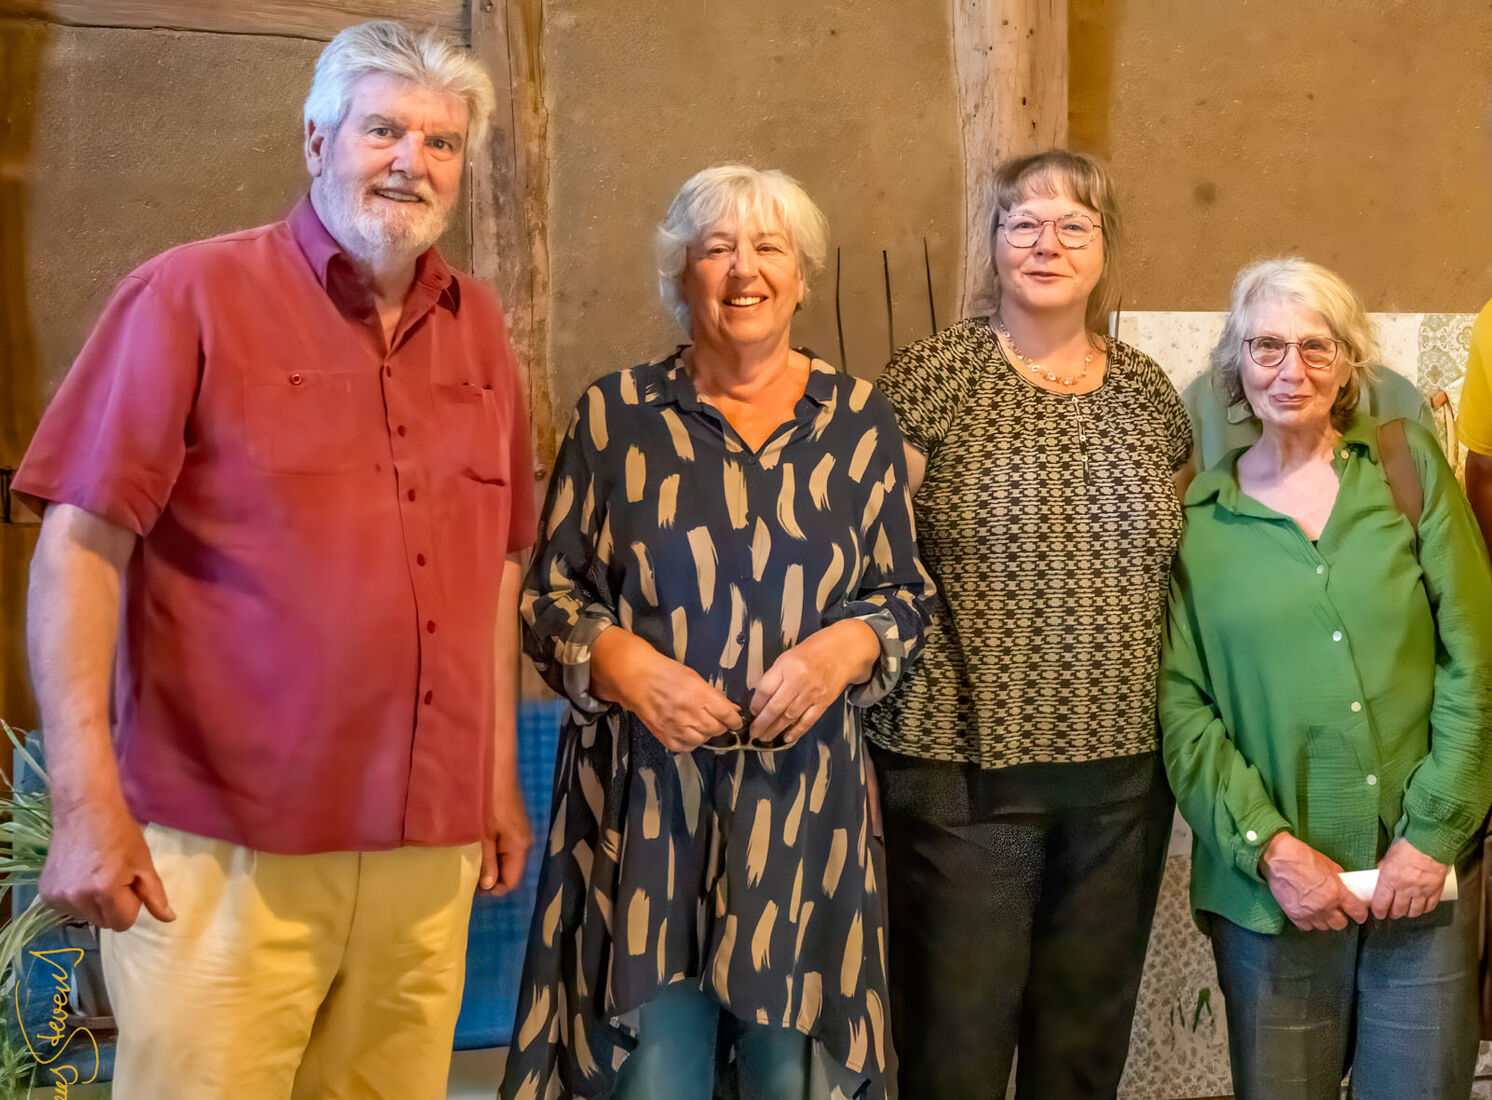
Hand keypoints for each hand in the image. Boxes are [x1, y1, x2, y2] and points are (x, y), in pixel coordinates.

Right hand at [40, 792, 174, 931]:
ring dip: (94, 903)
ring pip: (85, 916)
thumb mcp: (143, 863)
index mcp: (105, 891)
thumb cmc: (120, 834)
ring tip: (96, 874)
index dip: (130, 905)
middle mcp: (77, 899)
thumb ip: (154, 895)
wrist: (85, 810)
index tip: (128, 883)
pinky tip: (80, 875)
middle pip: (103, 922)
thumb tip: (169, 919)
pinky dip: (77, 898)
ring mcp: (57, 897)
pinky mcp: (45, 892)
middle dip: (113, 906)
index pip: (123, 923)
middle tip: (114, 877)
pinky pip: (68, 908)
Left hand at [480, 771, 531, 895]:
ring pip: (507, 859)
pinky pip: (504, 847)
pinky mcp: (512, 824)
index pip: (512, 881)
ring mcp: (519, 832)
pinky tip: (478, 847)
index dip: (494, 888)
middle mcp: (524, 842)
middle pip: (510, 871)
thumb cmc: (489, 802)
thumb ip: (488, 861)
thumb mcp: (485, 834)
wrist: (495, 770)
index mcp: (520, 846)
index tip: (474, 888)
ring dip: (491, 863)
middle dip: (492, 877)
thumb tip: (489, 887)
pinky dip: (492, 851)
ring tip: (471, 862)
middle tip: (469, 875)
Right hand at [593, 628, 742, 751]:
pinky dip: (692, 741)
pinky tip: (688, 730)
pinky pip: (688, 747)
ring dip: (706, 733)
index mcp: (698, 695)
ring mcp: (676, 727)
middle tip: (716, 719)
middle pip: (716, 729)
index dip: (734, 720)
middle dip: (720, 725)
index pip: (726, 715)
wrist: (637, 680)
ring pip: (703, 739)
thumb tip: (732, 709)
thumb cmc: (666, 673)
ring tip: (700, 723)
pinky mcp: (666, 738)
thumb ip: (714, 696)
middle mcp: (689, 713)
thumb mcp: (695, 678)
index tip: (735, 721)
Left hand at [749, 620, 879, 745]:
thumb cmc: (813, 651)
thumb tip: (760, 700)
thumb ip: (775, 676)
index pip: (765, 689)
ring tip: (765, 738)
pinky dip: (796, 731)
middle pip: (775, 707)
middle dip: (762, 723)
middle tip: (753, 733)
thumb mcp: (788, 657)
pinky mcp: (825, 702)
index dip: (755, 704)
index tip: (751, 712)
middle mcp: (800, 680)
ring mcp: (813, 693)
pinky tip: (786, 738)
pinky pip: (808, 720)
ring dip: (775, 730)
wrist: (844, 651)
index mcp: (787, 665)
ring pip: (789, 717)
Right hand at [1260, 832, 1368, 930]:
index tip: (1359, 914)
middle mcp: (1325, 906)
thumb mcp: (1329, 865)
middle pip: (1340, 924)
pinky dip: (1308, 921)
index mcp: (1337, 892)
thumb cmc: (1302, 857)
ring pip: (1324, 927)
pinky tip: (1307, 912)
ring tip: (1319, 910)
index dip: (1360, 914)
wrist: (1278, 858)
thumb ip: (1340, 882)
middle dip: (1340, 917)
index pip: (1357, 912)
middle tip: (1336, 910)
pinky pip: (1307, 927)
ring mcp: (1309, 912)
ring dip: (1324, 919)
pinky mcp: (1294, 915)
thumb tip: (1346, 889)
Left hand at [1371, 838, 1448, 919]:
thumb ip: (1385, 869)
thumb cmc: (1408, 845)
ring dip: (1408, 914)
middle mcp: (1405, 888)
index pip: (1381, 903)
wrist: (1431, 841)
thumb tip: (1381, 877)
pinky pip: (1429, 907)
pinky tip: (1421, 908)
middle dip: (1393, 913)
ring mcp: (1421, 891)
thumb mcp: (1389, 856)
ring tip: (1406, 911)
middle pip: (1398, 910)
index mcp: (1390, 879)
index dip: (1379, 911)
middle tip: (1392, 912)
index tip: (1378, 913)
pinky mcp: (1435, 891)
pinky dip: (1424, 910)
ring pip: (1414, 911)